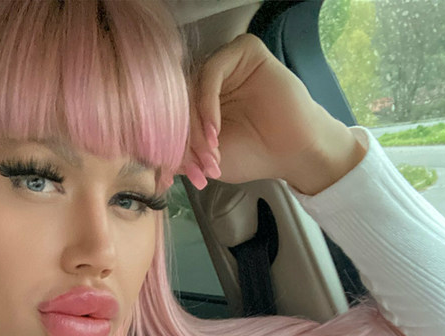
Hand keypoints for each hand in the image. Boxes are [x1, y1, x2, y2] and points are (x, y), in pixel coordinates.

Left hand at [180, 33, 354, 190]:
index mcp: (199, 102)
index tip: (175, 174)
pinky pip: (211, 71)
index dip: (170, 144)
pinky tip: (215, 129)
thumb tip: (153, 165)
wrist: (291, 153)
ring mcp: (226, 65)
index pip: (172, 114)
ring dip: (196, 124)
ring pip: (193, 87)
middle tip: (197, 166)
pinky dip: (207, 102)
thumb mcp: (206, 161)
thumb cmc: (254, 155)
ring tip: (211, 149)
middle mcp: (210, 81)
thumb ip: (180, 155)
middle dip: (184, 138)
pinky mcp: (243, 51)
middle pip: (179, 101)